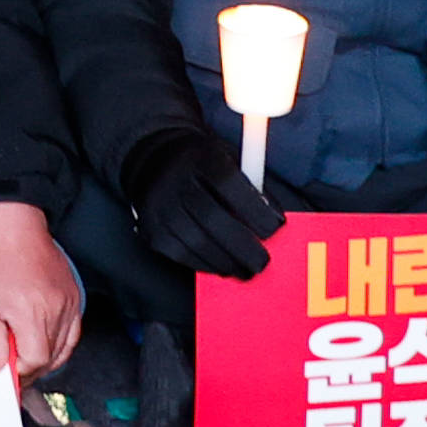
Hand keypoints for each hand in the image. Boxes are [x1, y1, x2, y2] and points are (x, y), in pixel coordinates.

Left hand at [0, 202, 81, 388]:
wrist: (13, 222)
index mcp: (30, 311)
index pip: (35, 360)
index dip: (20, 371)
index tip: (7, 371)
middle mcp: (55, 309)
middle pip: (50, 357)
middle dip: (30, 367)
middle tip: (12, 366)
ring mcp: (68, 302)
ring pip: (63, 348)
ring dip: (45, 357)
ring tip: (25, 355)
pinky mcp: (74, 296)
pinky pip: (74, 332)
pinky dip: (61, 344)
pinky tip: (47, 345)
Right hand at [122, 127, 284, 282]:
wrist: (153, 161)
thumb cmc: (202, 166)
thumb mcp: (226, 159)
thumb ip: (248, 185)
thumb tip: (272, 218)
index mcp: (199, 157)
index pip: (228, 183)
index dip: (255, 209)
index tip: (275, 227)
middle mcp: (174, 180)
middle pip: (211, 218)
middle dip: (243, 246)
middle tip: (262, 262)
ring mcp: (159, 206)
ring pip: (196, 242)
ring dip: (227, 262)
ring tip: (245, 269)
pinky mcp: (151, 229)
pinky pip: (181, 254)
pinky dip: (206, 265)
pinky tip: (221, 265)